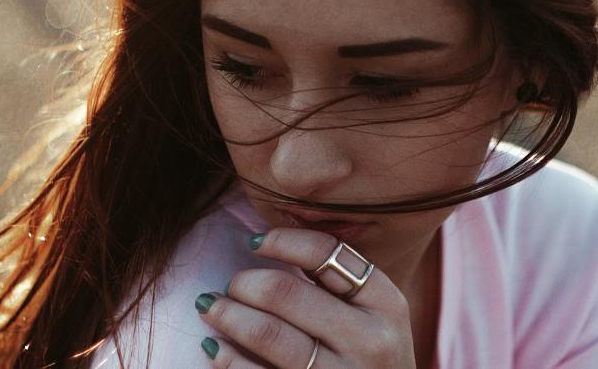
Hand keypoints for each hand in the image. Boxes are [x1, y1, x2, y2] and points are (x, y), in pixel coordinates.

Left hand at [195, 228, 415, 367]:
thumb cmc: (369, 358)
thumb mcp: (374, 318)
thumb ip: (338, 283)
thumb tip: (267, 240)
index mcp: (386, 304)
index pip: (325, 253)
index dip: (281, 241)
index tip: (254, 243)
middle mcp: (369, 340)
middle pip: (285, 292)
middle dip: (244, 282)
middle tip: (231, 285)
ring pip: (266, 333)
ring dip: (227, 314)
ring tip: (211, 307)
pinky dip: (227, 357)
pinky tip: (214, 346)